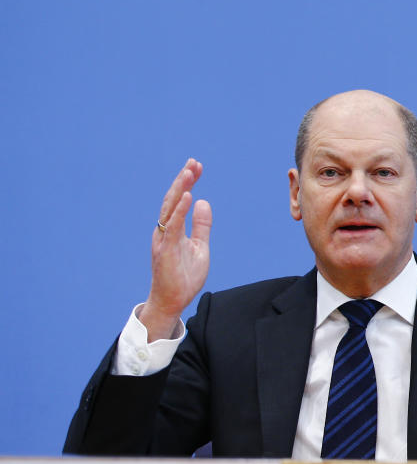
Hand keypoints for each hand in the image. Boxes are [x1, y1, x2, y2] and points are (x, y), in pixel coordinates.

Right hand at [139, 158, 211, 340]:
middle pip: (173, 200)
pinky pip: (173, 226)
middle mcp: (165, 230)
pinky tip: (189, 196)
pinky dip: (180, 210)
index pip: (180, 200)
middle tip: (193, 162)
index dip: (188, 183)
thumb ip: (201, 225)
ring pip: (170, 209)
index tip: (197, 167)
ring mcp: (164, 239)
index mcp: (172, 229)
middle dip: (183, 180)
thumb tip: (204, 202)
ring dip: (180, 189)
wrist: (172, 301)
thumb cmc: (183, 275)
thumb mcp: (200, 246)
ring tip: (189, 172)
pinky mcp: (166, 249)